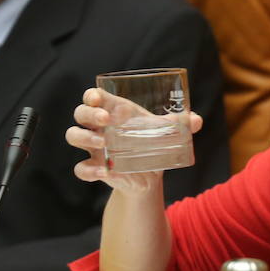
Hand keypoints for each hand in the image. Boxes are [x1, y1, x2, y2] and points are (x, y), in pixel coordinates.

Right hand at [65, 87, 202, 191]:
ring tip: (103, 142)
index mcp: (113, 111)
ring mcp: (94, 147)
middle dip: (88, 113)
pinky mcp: (95, 168)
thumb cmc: (152, 144)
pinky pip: (81, 168)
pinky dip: (88, 169)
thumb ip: (180, 125)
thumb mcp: (166, 133)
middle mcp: (99, 127)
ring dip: (84, 137)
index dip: (91, 95)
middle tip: (105, 119)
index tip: (97, 97)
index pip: (93, 97)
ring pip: (73, 135)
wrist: (150, 175)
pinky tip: (103, 171)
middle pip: (80, 113)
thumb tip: (196, 120)